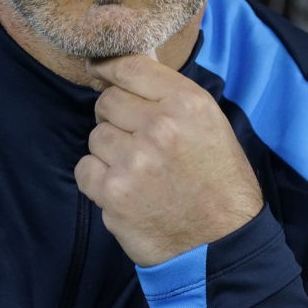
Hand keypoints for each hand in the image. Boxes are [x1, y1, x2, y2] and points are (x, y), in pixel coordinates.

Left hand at [73, 53, 263, 265]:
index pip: (129, 67)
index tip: (99, 70)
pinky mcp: (114, 192)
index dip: (108, 67)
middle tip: (136, 138)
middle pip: (107, 101)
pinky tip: (125, 188)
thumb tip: (124, 69)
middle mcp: (160, 126)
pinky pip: (85, 168)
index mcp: (187, 103)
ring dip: (110, 150)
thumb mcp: (209, 123)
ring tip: (138, 169)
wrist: (222, 241)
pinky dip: (98, 178)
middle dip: (115, 116)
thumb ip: (169, 95)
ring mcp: (134, 160)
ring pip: (96, 136)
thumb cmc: (217, 179)